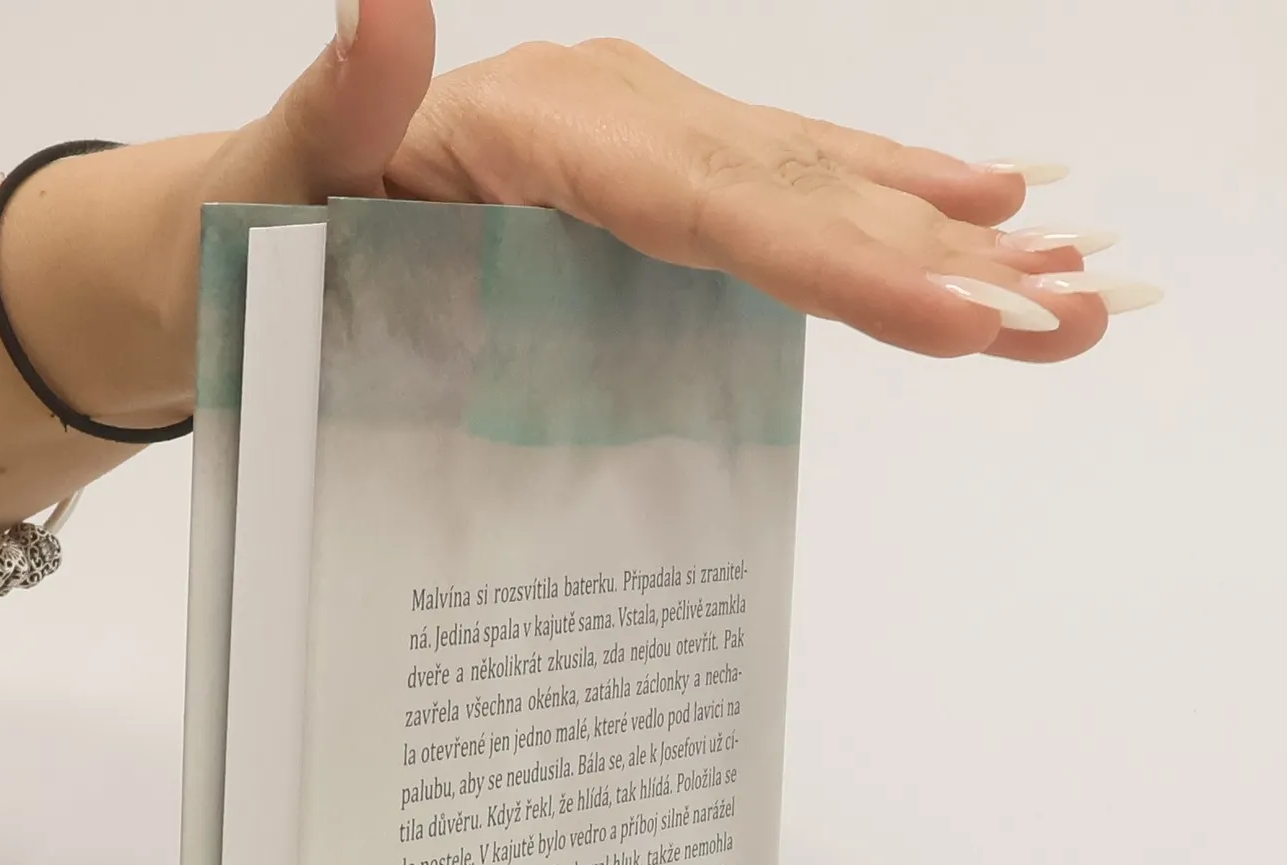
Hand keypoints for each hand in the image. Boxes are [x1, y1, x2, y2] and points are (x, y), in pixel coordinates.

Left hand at [201, 0, 1158, 365]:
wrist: (228, 243)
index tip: (950, 309)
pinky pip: (777, 200)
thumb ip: (331, 109)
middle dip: (935, 261)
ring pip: (808, 191)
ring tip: (1070, 294)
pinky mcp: (643, 183)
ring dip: (941, 243)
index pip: (706, 201)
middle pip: (789, 190)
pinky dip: (878, 214)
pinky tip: (976, 225)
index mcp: (536, 126)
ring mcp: (633, 145)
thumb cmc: (241, 238)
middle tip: (1071, 319)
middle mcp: (607, 117)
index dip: (836, 253)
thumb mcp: (266, 183)